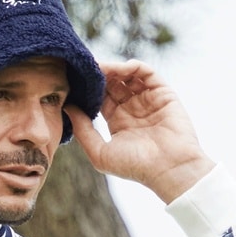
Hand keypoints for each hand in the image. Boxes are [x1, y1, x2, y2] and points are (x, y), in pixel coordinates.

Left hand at [65, 59, 213, 203]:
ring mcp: (147, 99)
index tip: (75, 79)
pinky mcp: (163, 93)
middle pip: (113, 83)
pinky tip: (121, 68)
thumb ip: (83, 130)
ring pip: (128, 75)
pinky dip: (134, 67)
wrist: (168, 169)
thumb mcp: (100, 153)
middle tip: (86, 67)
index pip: (100, 97)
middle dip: (100, 74)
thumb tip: (67, 107)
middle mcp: (132, 108)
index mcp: (117, 121)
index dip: (89, 88)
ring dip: (114, 69)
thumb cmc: (135, 167)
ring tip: (101, 67)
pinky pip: (147, 73)